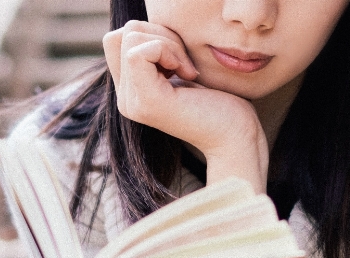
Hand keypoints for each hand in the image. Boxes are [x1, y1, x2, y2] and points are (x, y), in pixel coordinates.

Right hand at [103, 21, 268, 192]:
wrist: (234, 135)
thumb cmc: (218, 102)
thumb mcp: (179, 69)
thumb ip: (157, 55)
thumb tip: (142, 30)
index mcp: (131, 91)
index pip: (116, 40)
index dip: (150, 36)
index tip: (177, 59)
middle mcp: (126, 99)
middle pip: (121, 35)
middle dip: (159, 35)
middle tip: (184, 63)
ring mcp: (133, 102)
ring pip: (130, 38)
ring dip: (168, 43)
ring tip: (188, 70)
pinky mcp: (148, 101)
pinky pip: (140, 52)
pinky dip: (170, 51)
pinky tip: (188, 74)